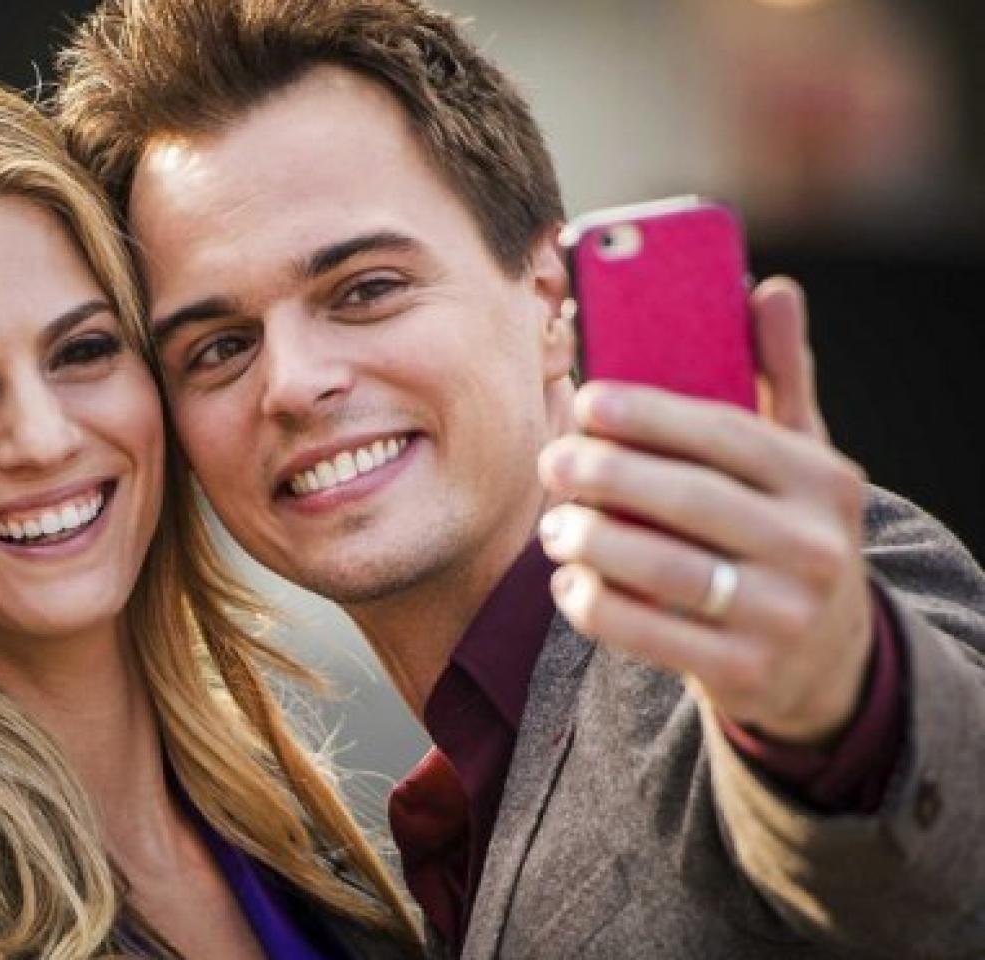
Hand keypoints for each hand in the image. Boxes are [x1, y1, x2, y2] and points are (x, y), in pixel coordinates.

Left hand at [537, 277, 874, 744]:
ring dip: (590, 541)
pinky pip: (647, 633)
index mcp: (824, 481)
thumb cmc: (789, 532)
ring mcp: (782, 615)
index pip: (726, 433)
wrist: (826, 662)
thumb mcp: (801, 459)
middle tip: (550, 461)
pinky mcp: (743, 671)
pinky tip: (569, 583)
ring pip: (662, 569)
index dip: (648, 414)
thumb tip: (770, 287)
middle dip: (604, 475)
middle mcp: (814, 548)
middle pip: (687, 499)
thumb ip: (781, 376)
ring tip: (553, 525)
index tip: (587, 401)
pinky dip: (595, 605)